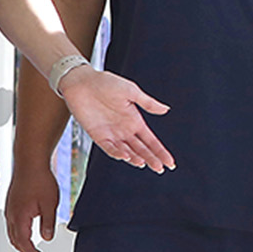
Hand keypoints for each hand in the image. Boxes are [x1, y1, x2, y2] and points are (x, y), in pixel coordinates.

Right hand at [4, 157, 61, 251]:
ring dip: (22, 243)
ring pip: (12, 233)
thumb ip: (48, 223)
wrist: (30, 161)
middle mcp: (11, 215)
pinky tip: (26, 231)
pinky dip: (19, 233)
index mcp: (20, 217)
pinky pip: (12, 224)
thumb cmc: (40, 179)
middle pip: (16, 241)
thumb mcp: (50, 203)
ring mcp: (10, 209)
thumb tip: (47, 238)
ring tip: (32, 250)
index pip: (24, 243)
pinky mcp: (12, 203)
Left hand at [58, 66, 173, 172]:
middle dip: (151, 159)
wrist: (82, 82)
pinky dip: (117, 153)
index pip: (151, 141)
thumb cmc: (106, 83)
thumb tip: (166, 109)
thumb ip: (148, 103)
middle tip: (160, 169)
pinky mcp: (98, 136)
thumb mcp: (131, 91)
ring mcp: (111, 134)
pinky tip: (125, 156)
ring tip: (144, 163)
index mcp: (135, 121)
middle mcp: (125, 130)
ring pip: (127, 151)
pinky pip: (109, 148)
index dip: (160, 152)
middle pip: (141, 149)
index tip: (170, 163)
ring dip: (135, 158)